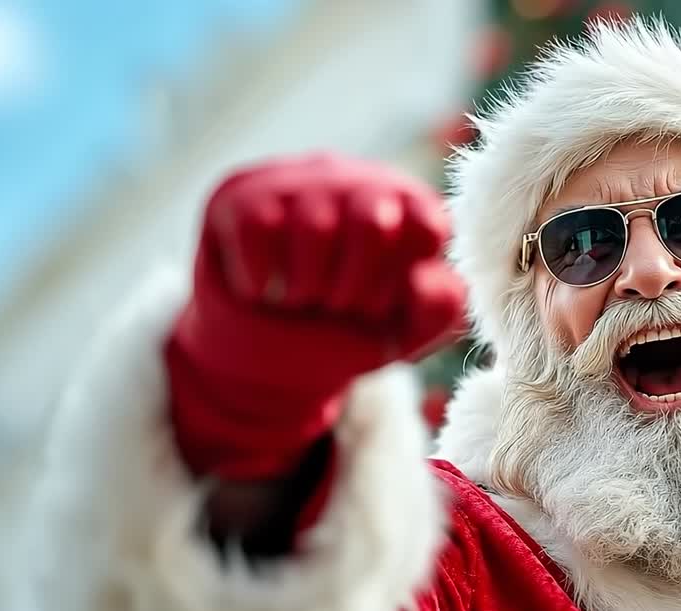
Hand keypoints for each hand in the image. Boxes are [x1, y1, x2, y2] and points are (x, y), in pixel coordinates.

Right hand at [166, 153, 465, 479]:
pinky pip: (259, 229)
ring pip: (314, 227)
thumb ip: (440, 308)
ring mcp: (298, 182)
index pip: (426, 227)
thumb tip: (420, 277)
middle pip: (372, 223)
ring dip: (307, 287)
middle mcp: (358, 181)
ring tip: (301, 298)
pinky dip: (260, 280)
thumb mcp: (407, 331)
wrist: (266, 359)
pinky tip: (261, 290)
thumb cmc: (349, 332)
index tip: (379, 307)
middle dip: (353, 288)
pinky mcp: (240, 194)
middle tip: (336, 306)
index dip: (400, 283)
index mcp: (409, 206)